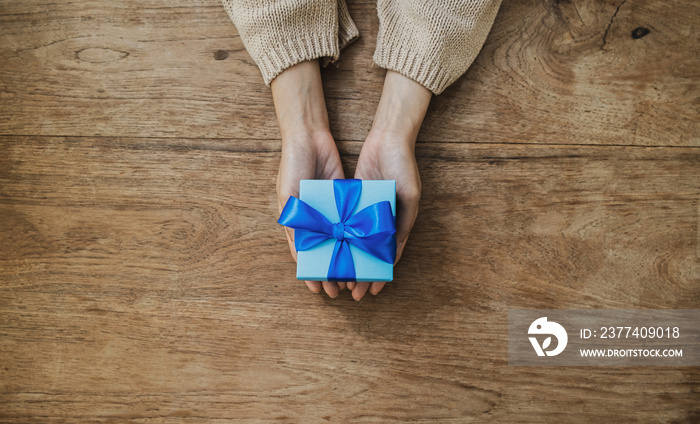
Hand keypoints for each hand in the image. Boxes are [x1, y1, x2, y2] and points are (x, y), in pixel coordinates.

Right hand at [276, 132, 346, 296]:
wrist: (309, 137)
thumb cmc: (292, 167)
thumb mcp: (288, 198)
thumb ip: (294, 225)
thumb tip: (299, 254)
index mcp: (297, 221)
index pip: (306, 255)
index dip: (312, 273)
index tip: (320, 291)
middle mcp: (314, 218)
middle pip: (326, 251)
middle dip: (333, 270)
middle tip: (343, 289)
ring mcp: (330, 209)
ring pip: (341, 240)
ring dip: (347, 257)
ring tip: (356, 275)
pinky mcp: (344, 198)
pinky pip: (352, 221)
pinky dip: (357, 235)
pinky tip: (366, 250)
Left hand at [348, 70, 431, 299]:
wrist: (388, 138)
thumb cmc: (404, 167)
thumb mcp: (409, 197)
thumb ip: (401, 224)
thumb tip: (393, 252)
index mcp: (395, 223)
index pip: (385, 257)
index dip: (378, 275)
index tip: (370, 292)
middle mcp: (378, 219)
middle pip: (366, 253)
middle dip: (357, 273)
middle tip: (347, 292)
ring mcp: (363, 209)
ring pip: (351, 241)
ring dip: (344, 259)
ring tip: (335, 277)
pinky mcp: (351, 197)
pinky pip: (341, 221)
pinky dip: (336, 236)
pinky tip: (327, 250)